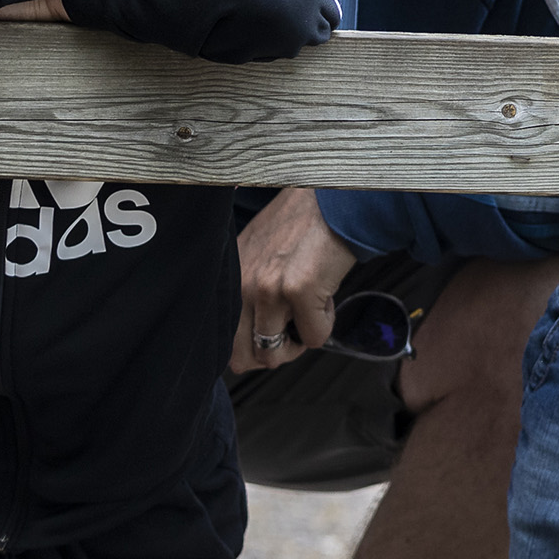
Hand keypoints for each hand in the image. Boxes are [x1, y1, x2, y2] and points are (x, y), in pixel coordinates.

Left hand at [233, 185, 357, 372]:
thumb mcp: (262, 251)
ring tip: (310, 310)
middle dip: (272, 353)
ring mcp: (267, 289)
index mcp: (231, 276)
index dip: (251, 345)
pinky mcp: (298, 291)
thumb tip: (255, 329)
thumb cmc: (307, 223)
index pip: (221, 339)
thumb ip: (251, 284)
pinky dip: (325, 325)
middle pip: (242, 357)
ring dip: (299, 340)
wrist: (336, 201)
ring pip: (274, 355)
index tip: (273, 334)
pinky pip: (313, 338)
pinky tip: (326, 296)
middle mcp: (242, 284)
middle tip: (293, 331)